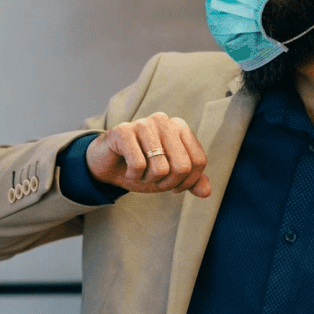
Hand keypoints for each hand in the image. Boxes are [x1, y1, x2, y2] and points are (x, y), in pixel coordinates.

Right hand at [86, 113, 210, 197]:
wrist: (108, 165)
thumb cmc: (142, 168)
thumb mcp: (170, 177)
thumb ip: (191, 181)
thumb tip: (206, 192)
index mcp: (180, 127)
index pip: (198, 161)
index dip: (187, 182)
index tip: (173, 185)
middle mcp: (164, 121)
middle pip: (183, 166)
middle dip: (168, 183)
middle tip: (154, 180)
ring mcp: (143, 123)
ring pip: (161, 168)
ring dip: (149, 180)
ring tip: (140, 173)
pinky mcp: (123, 131)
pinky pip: (138, 165)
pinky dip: (133, 175)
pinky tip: (128, 169)